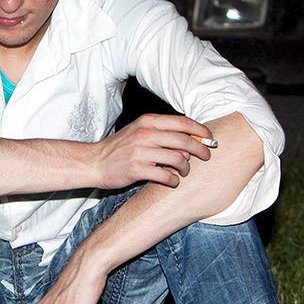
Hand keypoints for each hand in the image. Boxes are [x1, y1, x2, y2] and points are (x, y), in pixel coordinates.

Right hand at [94, 113, 213, 188]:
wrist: (93, 162)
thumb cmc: (119, 148)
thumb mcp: (139, 132)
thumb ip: (163, 135)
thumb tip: (189, 145)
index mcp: (147, 122)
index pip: (182, 122)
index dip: (201, 130)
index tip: (210, 138)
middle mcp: (145, 134)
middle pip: (184, 140)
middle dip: (200, 149)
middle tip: (206, 156)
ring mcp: (140, 152)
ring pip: (178, 159)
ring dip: (186, 168)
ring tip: (184, 171)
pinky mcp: (137, 169)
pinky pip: (166, 176)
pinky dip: (174, 180)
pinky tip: (172, 181)